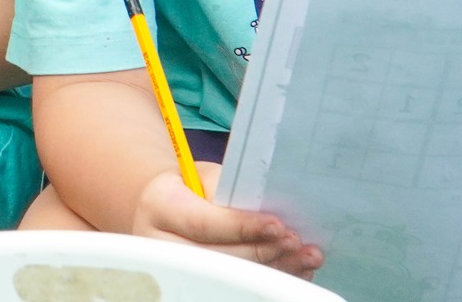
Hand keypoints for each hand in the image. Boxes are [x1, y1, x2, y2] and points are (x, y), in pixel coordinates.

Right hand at [132, 165, 322, 277]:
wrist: (166, 206)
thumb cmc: (192, 186)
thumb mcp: (205, 176)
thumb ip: (231, 191)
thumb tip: (269, 210)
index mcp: (159, 206)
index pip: (202, 223)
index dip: (242, 227)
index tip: (276, 225)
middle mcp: (160, 242)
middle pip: (216, 256)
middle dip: (261, 251)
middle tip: (294, 242)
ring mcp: (174, 268)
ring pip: (226, 276)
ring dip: (270, 268)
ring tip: (302, 256)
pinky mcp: (191, 281)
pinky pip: (232, 285)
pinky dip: (266, 277)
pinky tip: (291, 269)